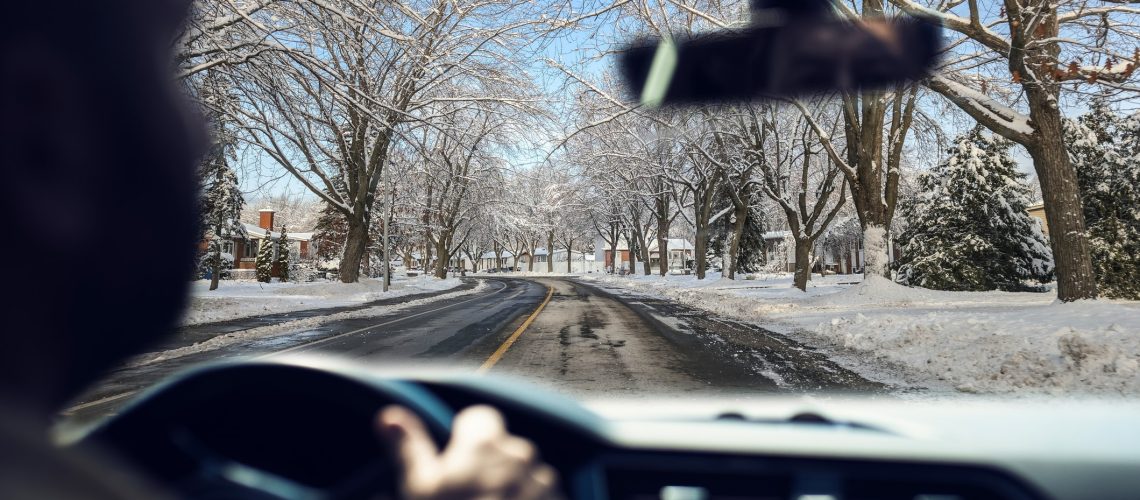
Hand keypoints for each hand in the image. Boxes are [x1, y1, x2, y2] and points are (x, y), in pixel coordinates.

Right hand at [378, 405, 559, 499]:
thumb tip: (387, 415)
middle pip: (503, 448)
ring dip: (511, 487)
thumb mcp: (419, 488)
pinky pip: (545, 496)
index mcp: (484, 443)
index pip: (480, 419)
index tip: (456, 462)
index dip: (466, 438)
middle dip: (489, 466)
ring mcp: (544, 480)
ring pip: (524, 473)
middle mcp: (520, 453)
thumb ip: (408, 446)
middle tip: (469, 497)